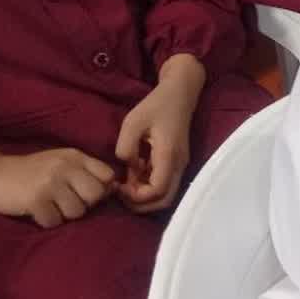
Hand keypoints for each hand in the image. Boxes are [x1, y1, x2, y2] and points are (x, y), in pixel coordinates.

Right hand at [0, 141, 114, 227]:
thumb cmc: (32, 171)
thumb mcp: (61, 162)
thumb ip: (85, 172)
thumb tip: (114, 189)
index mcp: (75, 156)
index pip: (107, 175)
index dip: (102, 189)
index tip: (87, 194)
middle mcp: (65, 167)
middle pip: (96, 195)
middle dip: (84, 204)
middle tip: (66, 203)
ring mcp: (50, 183)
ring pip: (77, 212)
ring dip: (64, 214)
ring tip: (50, 206)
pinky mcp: (35, 200)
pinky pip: (54, 222)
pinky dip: (46, 221)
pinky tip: (37, 211)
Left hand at [114, 55, 204, 212]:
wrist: (180, 93)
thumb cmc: (156, 105)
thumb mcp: (132, 122)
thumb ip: (125, 148)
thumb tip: (126, 167)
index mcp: (168, 155)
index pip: (157, 190)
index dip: (136, 196)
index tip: (119, 186)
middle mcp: (178, 164)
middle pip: (164, 201)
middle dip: (141, 205)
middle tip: (121, 194)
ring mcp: (179, 164)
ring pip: (165, 195)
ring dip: (144, 197)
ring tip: (125, 186)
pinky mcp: (176, 162)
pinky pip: (164, 184)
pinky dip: (148, 188)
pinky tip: (133, 176)